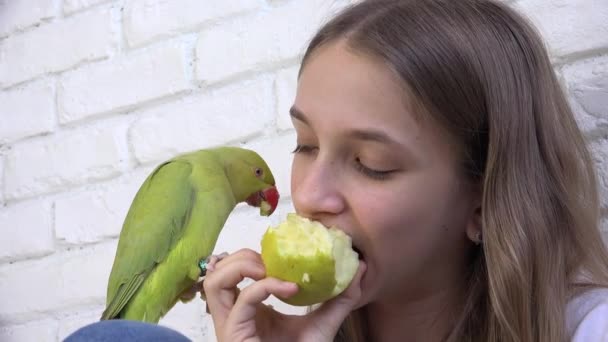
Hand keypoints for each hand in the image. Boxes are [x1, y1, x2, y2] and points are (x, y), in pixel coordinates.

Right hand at [202, 248, 365, 341]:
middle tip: (270, 262)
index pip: (231, 273)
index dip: (248, 257)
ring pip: (214, 283)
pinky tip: (290, 289)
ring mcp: (231, 325)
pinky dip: (266, 286)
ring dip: (241, 267)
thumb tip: (358, 267)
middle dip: (241, 257)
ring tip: (269, 269)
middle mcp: (234, 315)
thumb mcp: (323, 323)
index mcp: (248, 309)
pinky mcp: (235, 334)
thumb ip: (339, 297)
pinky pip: (243, 300)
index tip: (280, 255)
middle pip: (215, 273)